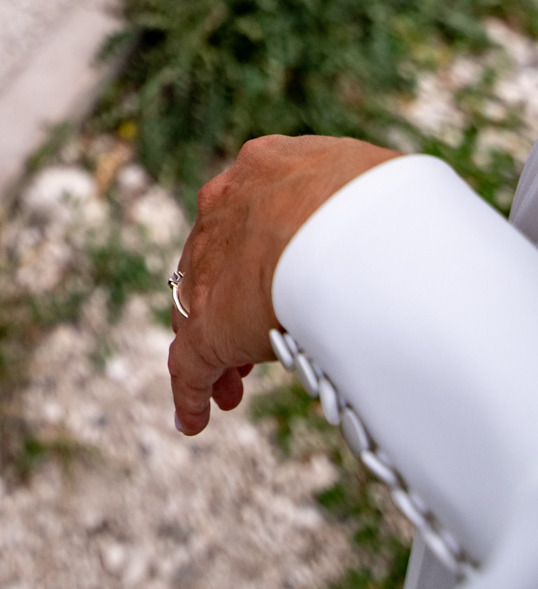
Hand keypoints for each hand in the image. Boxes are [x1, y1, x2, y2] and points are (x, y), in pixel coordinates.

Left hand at [168, 135, 399, 435]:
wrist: (345, 221)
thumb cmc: (377, 196)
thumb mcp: (365, 184)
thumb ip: (359, 202)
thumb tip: (398, 226)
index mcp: (261, 170)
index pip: (247, 217)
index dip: (256, 255)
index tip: (271, 286)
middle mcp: (224, 212)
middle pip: (215, 265)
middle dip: (228, 304)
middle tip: (246, 345)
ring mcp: (210, 269)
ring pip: (198, 313)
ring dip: (214, 352)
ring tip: (232, 391)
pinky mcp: (207, 325)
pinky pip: (190, 362)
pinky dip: (192, 392)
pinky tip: (198, 418)